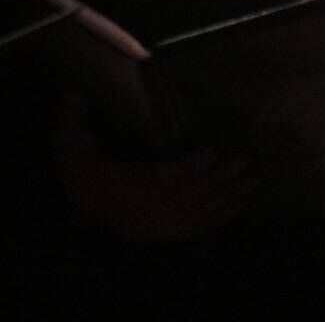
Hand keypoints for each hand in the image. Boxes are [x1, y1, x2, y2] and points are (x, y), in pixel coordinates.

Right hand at [52, 96, 256, 242]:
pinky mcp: (168, 230)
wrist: (81, 211)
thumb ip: (72, 122)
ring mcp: (162, 222)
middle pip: (192, 193)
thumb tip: (72, 94)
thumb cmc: (83, 175)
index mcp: (130, 186)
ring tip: (253, 179)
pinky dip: (221, 216)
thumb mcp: (71, 148)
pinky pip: (200, 226)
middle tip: (246, 161)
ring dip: (229, 195)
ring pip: (202, 209)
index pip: (164, 177)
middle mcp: (150, 206)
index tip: (211, 151)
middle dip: (221, 179)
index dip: (189, 166)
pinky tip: (240, 206)